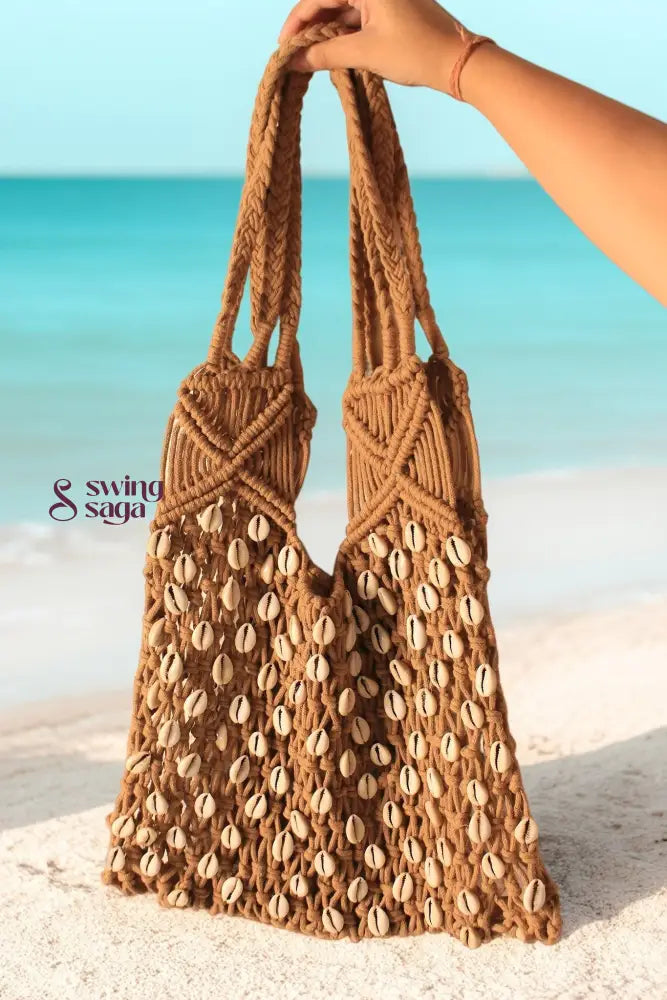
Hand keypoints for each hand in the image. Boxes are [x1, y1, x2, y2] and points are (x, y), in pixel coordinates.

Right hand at [278, 0, 475, 93]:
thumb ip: (326, 54)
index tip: (283, 47)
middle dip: (310, 30)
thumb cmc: (416, 51)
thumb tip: (295, 60)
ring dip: (327, 36)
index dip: (296, 22)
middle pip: (330, 3)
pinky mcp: (393, 11)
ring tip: (310, 61)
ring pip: (344, 13)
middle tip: (294, 57)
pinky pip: (359, 20)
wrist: (458, 61)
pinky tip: (333, 57)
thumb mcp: (366, 52)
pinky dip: (345, 38)